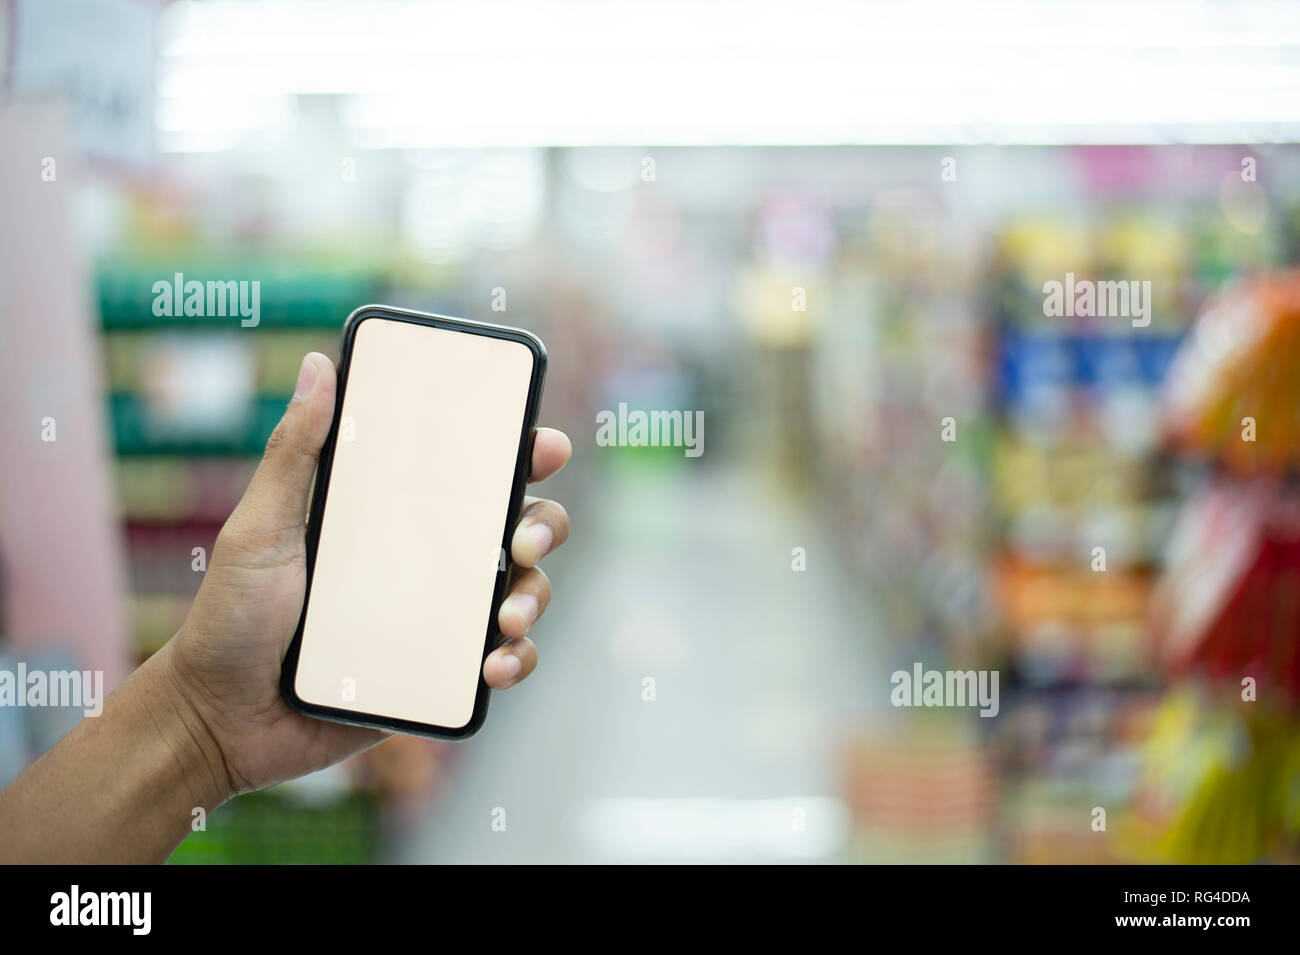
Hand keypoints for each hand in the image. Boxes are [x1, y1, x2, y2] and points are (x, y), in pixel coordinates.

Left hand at [159, 352, 571, 799]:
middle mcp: (431, 560)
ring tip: (507, 619)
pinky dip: (517, 660)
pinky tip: (494, 667)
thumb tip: (318, 364)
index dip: (521, 453)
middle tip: (521, 540)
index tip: (541, 447)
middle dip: (543, 525)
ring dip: (534, 597)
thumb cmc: (231, 617)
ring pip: (526, 591)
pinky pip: (506, 660)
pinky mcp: (442, 674)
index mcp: (396, 515)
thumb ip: (294, 450)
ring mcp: (441, 617)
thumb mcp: (260, 526)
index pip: (473, 472)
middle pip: (520, 526)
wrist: (220, 719)